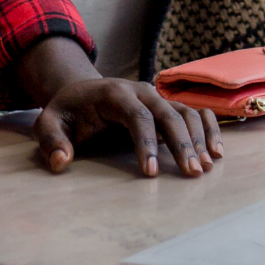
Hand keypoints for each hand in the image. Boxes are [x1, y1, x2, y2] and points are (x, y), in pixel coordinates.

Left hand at [30, 77, 222, 178]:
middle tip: (191, 172)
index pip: (137, 116)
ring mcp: (157, 97)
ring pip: (186, 113)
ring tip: (205, 167)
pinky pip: (195, 113)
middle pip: (169, 113)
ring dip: (198, 139)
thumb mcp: (48, 122)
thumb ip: (51, 140)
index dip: (146, 143)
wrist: (82, 92)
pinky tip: (216, 152)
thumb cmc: (67, 112)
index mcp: (114, 93)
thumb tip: (60, 162)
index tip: (151, 172)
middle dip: (182, 143)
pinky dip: (208, 129)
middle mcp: (142, 91)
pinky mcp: (166, 106)